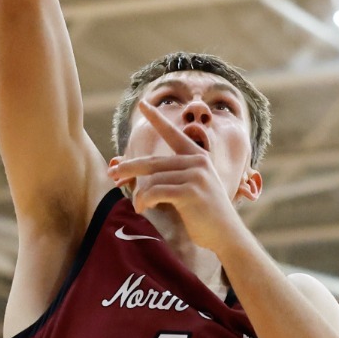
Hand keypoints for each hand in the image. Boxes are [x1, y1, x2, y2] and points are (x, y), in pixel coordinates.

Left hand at [109, 102, 251, 255]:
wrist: (225, 234)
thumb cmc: (204, 213)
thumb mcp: (191, 187)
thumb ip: (172, 176)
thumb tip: (139, 175)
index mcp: (197, 156)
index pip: (173, 133)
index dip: (156, 118)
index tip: (142, 103)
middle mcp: (198, 161)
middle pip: (152, 162)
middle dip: (129, 167)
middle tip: (112, 173)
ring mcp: (196, 175)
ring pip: (152, 180)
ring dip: (139, 195)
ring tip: (139, 206)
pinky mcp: (191, 191)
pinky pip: (156, 192)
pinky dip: (144, 201)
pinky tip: (143, 209)